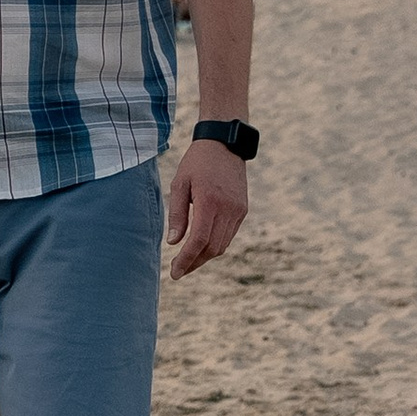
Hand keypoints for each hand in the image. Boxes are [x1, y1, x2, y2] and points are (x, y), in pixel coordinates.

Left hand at [165, 137, 248, 276]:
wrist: (225, 144)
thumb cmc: (197, 162)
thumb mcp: (179, 183)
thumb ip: (177, 214)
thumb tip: (173, 242)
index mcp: (210, 201)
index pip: (199, 240)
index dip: (186, 259)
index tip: (175, 272)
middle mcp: (228, 209)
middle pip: (212, 248)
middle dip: (194, 263)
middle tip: (178, 271)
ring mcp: (238, 210)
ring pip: (222, 244)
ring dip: (205, 256)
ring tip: (188, 261)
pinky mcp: (243, 210)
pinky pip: (229, 235)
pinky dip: (215, 244)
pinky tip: (202, 246)